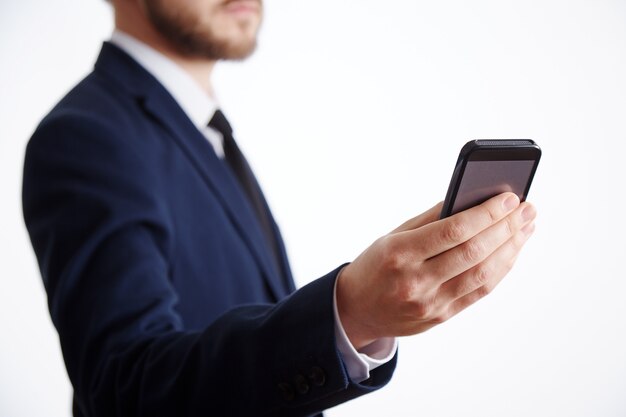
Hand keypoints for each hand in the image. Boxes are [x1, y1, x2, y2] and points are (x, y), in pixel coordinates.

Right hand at [336, 193, 535, 349]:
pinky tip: (511, 251)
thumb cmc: (375, 265)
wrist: (356, 309)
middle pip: (474, 252)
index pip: (453, 231)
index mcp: (399, 254)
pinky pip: (479, 291)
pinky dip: (500, 270)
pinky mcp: (441, 316)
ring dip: (510, 248)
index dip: (487, 213)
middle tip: (528, 208)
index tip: (510, 198)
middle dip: (507, 227)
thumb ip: (429, 220)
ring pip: (483, 274)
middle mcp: (415, 281)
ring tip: (526, 227)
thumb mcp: (392, 237)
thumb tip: (471, 200)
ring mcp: (430, 303)